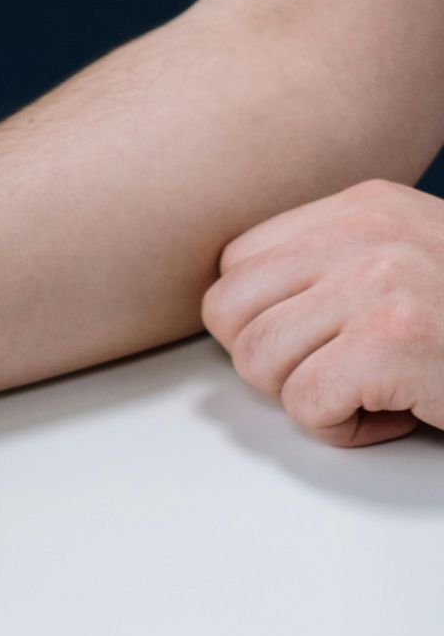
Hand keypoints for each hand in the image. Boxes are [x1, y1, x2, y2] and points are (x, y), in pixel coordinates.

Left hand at [202, 180, 443, 445]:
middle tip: (346, 373)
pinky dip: (344, 429)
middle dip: (275, 362)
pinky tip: (401, 410)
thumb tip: (230, 303)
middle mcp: (369, 233)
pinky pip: (304, 404)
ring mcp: (381, 283)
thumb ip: (328, 267)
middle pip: (229, 315)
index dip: (266, 322)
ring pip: (258, 361)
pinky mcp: (392, 342)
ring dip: (313, 397)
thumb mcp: (407, 264)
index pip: (235, 268)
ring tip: (383, 387)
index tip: (327, 340)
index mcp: (365, 207)